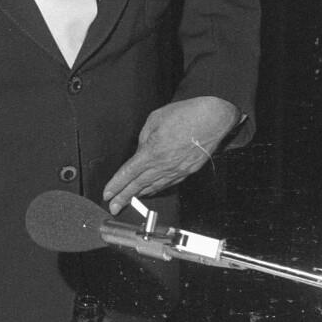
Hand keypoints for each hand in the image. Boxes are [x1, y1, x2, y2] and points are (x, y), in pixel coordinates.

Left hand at [102, 97, 240, 214]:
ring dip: (139, 195)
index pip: (128, 173)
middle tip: (113, 207)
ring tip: (128, 200)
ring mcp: (177, 170)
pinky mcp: (188, 171)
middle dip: (123, 197)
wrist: (213, 118)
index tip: (107, 193)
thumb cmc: (186, 114)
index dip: (116, 185)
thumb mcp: (155, 119)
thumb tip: (140, 151)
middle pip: (139, 185)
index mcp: (153, 151)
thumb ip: (144, 138)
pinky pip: (168, 184)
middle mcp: (164, 165)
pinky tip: (150, 191)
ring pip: (154, 187)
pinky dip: (157, 189)